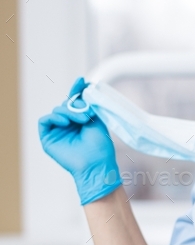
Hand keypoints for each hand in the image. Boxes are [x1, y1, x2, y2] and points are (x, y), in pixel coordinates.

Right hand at [39, 77, 121, 204]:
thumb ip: (89, 104)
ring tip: (81, 120)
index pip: (74, 102)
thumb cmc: (100, 145)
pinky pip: (44, 120)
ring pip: (56, 111)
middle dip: (75, 105)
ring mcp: (57, 132)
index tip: (82, 81)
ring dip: (68, 112)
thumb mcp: (97, 119)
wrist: (96, 163)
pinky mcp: (48, 139)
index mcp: (79, 121)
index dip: (76, 91)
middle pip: (65, 104)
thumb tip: (85, 86)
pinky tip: (66, 123)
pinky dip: (54, 118)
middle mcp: (68, 125)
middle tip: (87, 113)